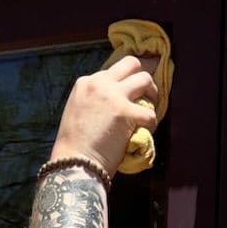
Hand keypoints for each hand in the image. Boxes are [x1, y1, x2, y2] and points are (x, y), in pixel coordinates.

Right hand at [49, 56, 160, 176]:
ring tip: (150, 109)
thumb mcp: (78, 111)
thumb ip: (95, 99)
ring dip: (152, 93)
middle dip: (142, 77)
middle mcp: (99, 83)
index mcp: (85, 83)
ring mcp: (113, 96)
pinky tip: (146, 132)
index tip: (129, 94)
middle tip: (146, 94)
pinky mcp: (126, 113)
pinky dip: (151, 123)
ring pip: (145, 79)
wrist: (74, 164)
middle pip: (131, 63)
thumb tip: (117, 99)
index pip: (113, 71)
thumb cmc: (74, 146)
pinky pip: (150, 112)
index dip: (125, 82)